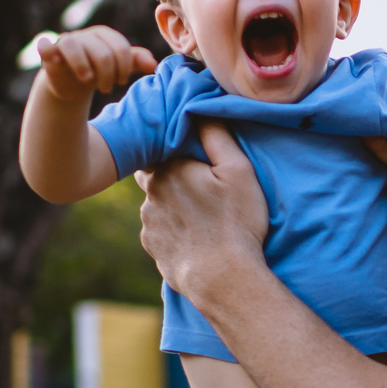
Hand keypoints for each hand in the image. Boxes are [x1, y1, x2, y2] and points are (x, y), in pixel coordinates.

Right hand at [38, 26, 155, 102]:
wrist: (73, 83)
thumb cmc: (99, 71)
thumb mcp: (118, 66)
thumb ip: (136, 61)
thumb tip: (154, 65)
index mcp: (105, 35)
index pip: (120, 48)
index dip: (124, 67)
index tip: (122, 81)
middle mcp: (86, 36)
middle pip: (101, 52)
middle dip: (108, 74)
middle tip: (109, 88)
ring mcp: (66, 42)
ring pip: (73, 46)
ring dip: (82, 65)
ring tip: (88, 80)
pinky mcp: (49, 52)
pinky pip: (45, 46)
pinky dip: (47, 50)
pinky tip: (53, 60)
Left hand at [136, 122, 269, 304]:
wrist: (221, 278)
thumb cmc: (235, 222)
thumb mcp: (238, 171)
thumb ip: (216, 135)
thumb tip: (199, 109)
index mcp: (169, 168)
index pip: (160, 146)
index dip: (173, 146)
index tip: (191, 153)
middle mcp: (150, 192)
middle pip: (155, 173)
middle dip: (171, 174)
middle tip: (198, 183)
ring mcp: (148, 221)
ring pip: (156, 202)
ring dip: (172, 203)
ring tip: (201, 215)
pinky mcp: (152, 246)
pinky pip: (159, 229)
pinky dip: (172, 229)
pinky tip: (194, 236)